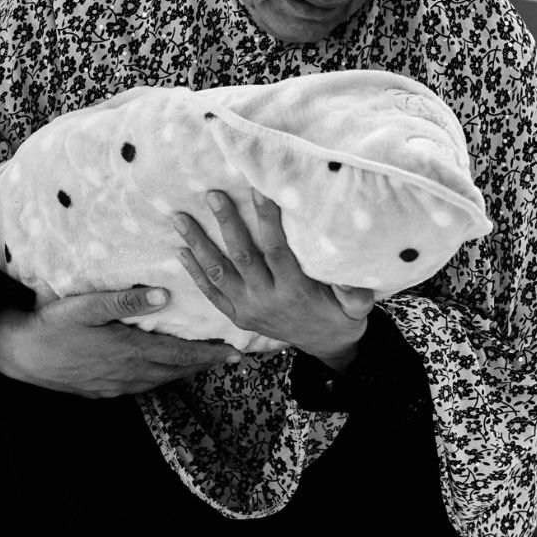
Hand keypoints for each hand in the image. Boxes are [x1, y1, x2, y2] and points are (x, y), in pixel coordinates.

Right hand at [0, 285, 240, 396]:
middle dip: (203, 364)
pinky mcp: (102, 391)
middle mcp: (127, 373)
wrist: (18, 354)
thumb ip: (126, 301)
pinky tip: (160, 372)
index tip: (235, 353)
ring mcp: (114, 386)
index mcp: (129, 350)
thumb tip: (166, 296)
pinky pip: (141, 387)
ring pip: (160, 381)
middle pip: (175, 370)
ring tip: (202, 363)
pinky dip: (159, 379)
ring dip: (183, 372)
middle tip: (229, 358)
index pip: (179, 354)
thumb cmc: (51, 324)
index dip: (209, 354)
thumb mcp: (87, 306)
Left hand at [175, 190, 374, 369]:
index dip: (266, 219)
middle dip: (226, 223)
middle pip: (241, 256)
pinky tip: (181, 251)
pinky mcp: (238, 316)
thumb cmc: (341, 316)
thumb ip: (355, 291)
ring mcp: (248, 309)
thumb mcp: (356, 306)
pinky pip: (211, 294)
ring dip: (198, 244)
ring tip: (180, 218)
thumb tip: (351, 271)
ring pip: (218, 273)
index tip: (256, 189)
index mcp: (294, 290)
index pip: (276, 249)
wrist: (325, 346)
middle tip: (211, 195)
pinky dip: (194, 273)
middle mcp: (266, 299)